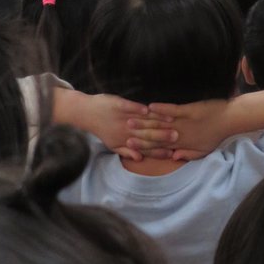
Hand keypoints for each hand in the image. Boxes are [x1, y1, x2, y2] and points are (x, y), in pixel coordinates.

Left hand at [51, 90, 173, 160]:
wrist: (86, 113)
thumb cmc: (102, 128)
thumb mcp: (113, 144)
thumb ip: (127, 152)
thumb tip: (140, 158)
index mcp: (125, 142)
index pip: (145, 148)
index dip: (159, 150)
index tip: (173, 151)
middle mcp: (125, 131)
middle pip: (146, 135)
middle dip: (162, 135)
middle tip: (177, 135)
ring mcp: (121, 118)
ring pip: (141, 121)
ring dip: (155, 121)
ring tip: (170, 120)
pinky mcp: (118, 105)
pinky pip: (130, 107)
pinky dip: (139, 109)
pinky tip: (149, 109)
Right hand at [130, 99, 231, 161]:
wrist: (228, 121)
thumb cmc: (214, 136)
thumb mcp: (202, 151)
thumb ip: (186, 155)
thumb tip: (172, 157)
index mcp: (181, 144)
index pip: (158, 147)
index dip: (143, 146)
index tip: (129, 144)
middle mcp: (179, 135)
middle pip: (155, 136)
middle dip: (139, 134)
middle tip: (124, 132)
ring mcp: (183, 122)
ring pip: (160, 124)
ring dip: (145, 122)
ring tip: (131, 120)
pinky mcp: (188, 110)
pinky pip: (172, 110)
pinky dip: (161, 109)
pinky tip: (149, 106)